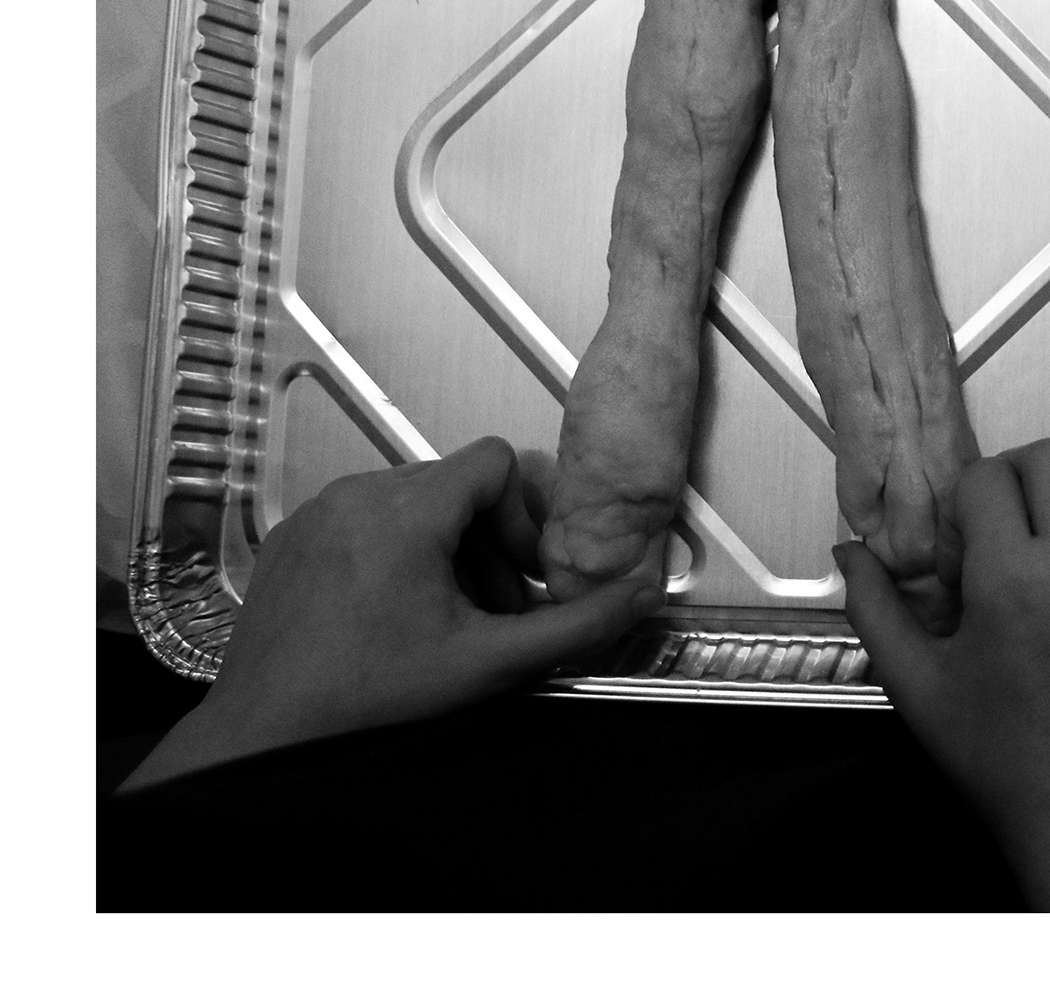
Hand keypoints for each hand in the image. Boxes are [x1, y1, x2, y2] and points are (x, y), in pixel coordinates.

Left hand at [122, 438, 660, 791]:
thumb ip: (576, 625)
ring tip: (444, 617)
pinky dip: (393, 552)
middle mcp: (358, 494)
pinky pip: (363, 517)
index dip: (521, 516)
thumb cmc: (368, 697)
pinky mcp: (292, 535)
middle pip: (456, 485)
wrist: (265, 732)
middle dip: (487, 543)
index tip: (518, 572)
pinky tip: (391, 614)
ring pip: (411, 500)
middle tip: (492, 607)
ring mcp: (319, 512)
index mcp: (407, 511)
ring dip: (444, 549)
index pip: (496, 461)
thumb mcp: (490, 663)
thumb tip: (639, 594)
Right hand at [836, 439, 1049, 910]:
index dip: (964, 499)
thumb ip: (875, 608)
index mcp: (1012, 577)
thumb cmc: (999, 758)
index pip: (987, 476)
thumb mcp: (917, 685)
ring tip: (1043, 585)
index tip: (962, 542)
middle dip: (1018, 476)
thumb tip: (850, 552)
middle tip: (1001, 523)